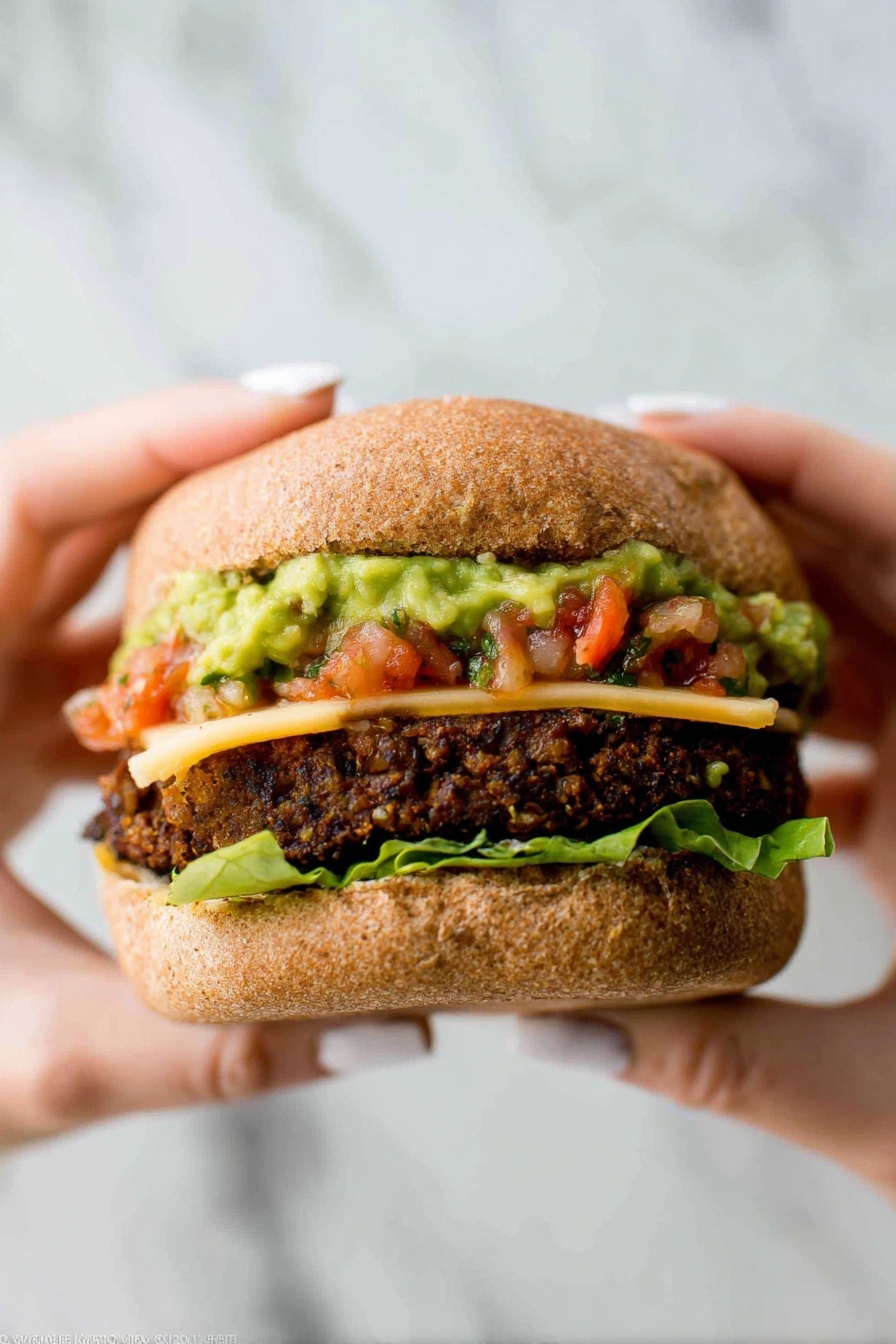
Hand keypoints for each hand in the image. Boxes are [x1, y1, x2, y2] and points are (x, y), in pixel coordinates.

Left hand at [0, 374, 428, 1145]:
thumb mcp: (26, 1056)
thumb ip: (199, 1050)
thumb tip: (393, 1029)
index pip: (23, 497)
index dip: (162, 432)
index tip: (305, 398)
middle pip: (81, 516)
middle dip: (221, 483)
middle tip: (361, 471)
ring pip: (98, 585)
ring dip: (214, 573)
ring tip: (341, 568)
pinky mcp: (1, 726)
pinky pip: (103, 654)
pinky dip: (191, 655)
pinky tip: (271, 688)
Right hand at [516, 404, 895, 1199]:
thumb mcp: (878, 1093)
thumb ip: (713, 1055)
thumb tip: (539, 1021)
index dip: (788, 456)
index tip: (657, 420)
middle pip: (856, 561)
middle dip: (729, 514)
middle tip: (595, 503)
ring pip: (844, 632)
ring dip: (736, 607)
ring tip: (614, 600)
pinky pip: (841, 708)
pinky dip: (759, 697)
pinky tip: (678, 730)